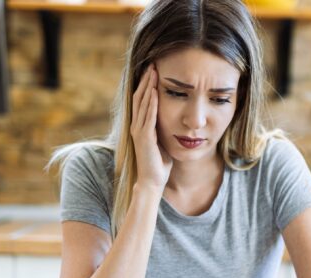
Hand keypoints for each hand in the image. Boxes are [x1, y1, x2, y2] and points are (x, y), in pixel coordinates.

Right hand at [130, 64, 171, 188]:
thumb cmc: (159, 162)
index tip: (154, 69)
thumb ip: (163, 127)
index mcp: (140, 125)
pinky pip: (147, 117)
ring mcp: (138, 131)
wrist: (152, 181)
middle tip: (152, 63)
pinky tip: (154, 92)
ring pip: (142, 104)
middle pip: (139, 97)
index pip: (142, 99)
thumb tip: (174, 117)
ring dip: (148, 87)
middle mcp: (136, 125)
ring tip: (153, 72)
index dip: (147, 84)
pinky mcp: (143, 138)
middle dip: (146, 80)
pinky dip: (150, 104)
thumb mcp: (162, 140)